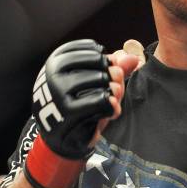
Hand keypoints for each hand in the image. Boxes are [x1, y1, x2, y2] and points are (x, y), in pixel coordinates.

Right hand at [25, 39, 138, 187]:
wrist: (64, 138)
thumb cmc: (81, 104)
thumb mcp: (96, 82)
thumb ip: (115, 66)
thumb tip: (133, 58)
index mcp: (56, 62)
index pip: (92, 50)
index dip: (107, 61)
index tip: (106, 73)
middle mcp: (53, 74)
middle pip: (99, 64)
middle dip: (114, 76)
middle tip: (115, 88)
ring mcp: (58, 94)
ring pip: (102, 81)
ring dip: (115, 91)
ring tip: (113, 99)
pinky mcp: (68, 113)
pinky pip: (102, 102)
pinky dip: (112, 106)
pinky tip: (112, 110)